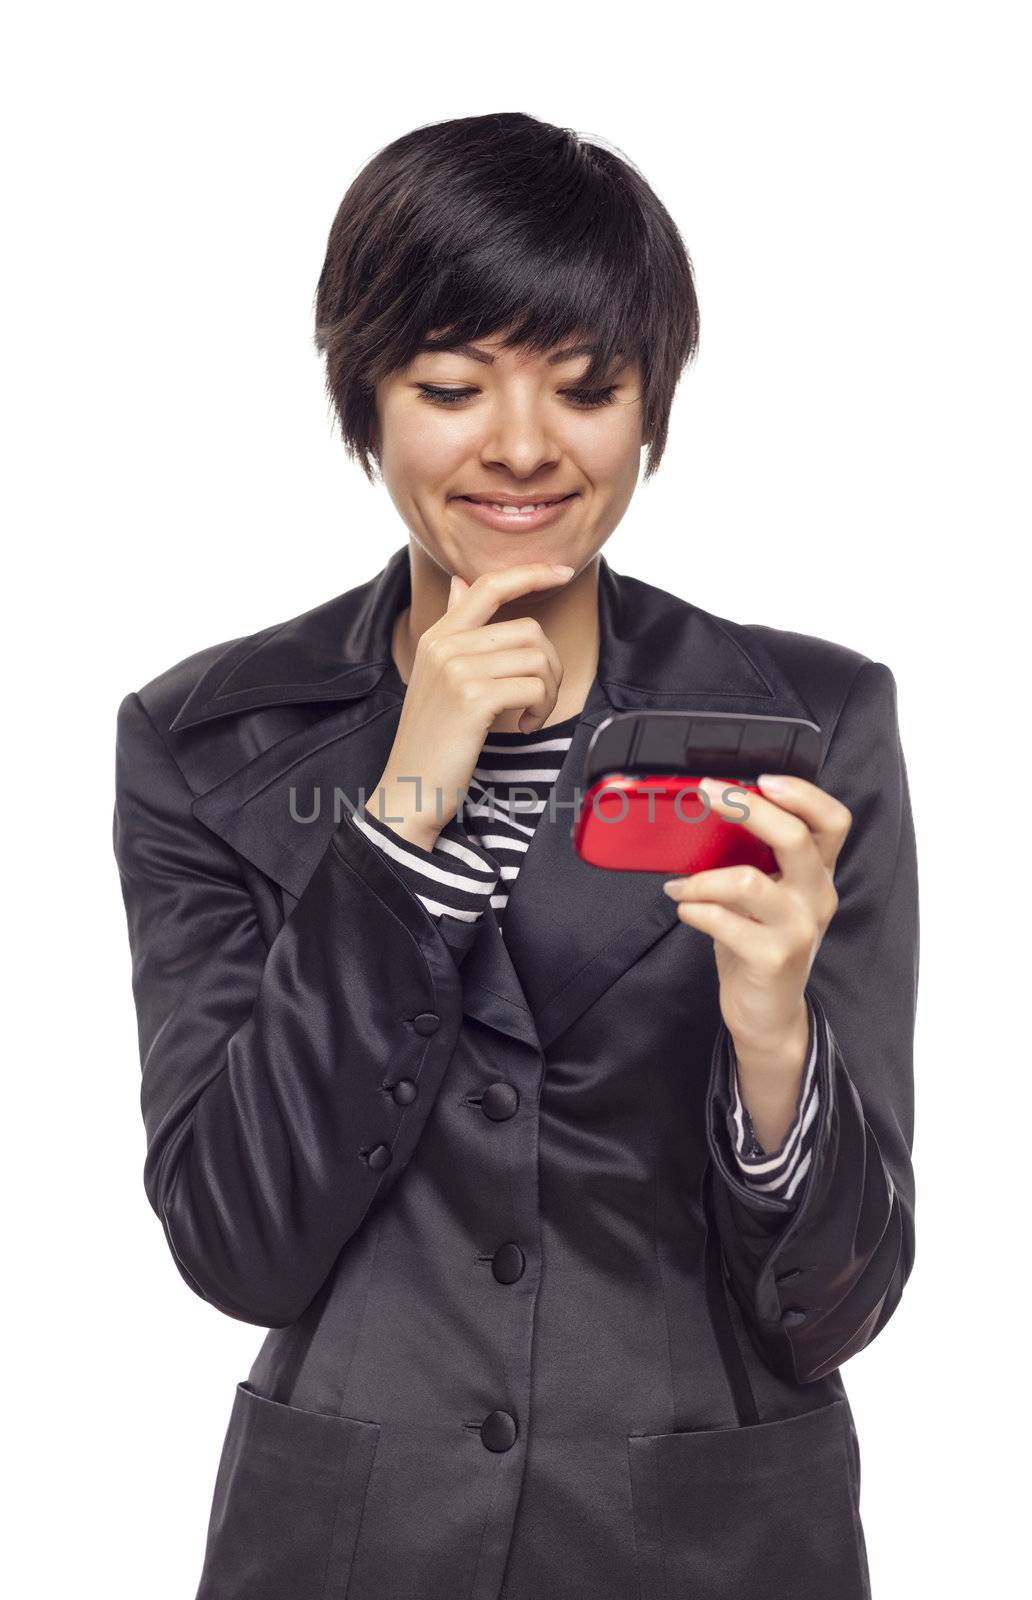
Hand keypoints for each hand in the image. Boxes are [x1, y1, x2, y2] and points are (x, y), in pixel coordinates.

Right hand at [368, 562, 572, 850]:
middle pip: (528, 629)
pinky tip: (523, 726)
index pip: (489, 585)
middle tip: (539, 699)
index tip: (563, 571)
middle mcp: (444, 645)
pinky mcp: (473, 698)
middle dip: (550, 666)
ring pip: (537, 658)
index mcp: (438, 636)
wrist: (410, 788)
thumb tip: (460, 583)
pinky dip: (541, 710)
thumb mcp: (437, 676)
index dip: (531, 573)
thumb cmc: (434, 737)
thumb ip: (454, 629)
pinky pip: (535, 687)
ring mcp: (456, 670)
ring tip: (530, 715)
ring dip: (548, 691)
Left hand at [662, 773, 851, 1067]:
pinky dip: (695, 909)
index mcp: (818, 874)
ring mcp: (798, 928)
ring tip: (680, 885)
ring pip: (748, 882)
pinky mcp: (774, 958)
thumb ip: (751, 859)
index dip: (802, 793)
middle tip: (707, 794)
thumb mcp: (765, 897)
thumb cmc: (759, 944)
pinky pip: (724, 922)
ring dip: (702, 877)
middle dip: (747, 808)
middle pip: (795, 837)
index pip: (833, 820)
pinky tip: (685, 909)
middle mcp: (817, 896)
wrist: (769, 1015)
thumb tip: (705, 816)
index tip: (761, 778)